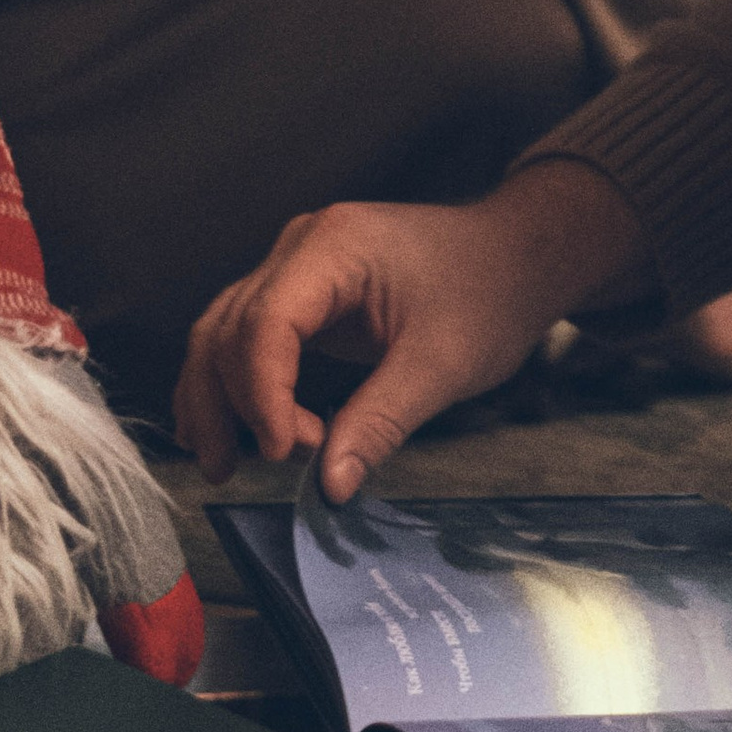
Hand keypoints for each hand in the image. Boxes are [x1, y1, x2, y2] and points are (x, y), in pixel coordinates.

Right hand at [175, 163, 649, 497]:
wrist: (514, 255)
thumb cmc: (488, 292)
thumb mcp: (443, 364)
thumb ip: (381, 422)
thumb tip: (331, 486)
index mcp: (334, 246)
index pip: (266, 322)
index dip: (263, 394)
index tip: (285, 452)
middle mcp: (301, 246)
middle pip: (229, 328)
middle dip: (233, 406)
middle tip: (262, 466)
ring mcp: (295, 264)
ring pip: (222, 332)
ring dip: (217, 400)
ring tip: (226, 465)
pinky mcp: (301, 291)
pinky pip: (245, 336)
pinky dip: (234, 385)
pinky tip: (234, 433)